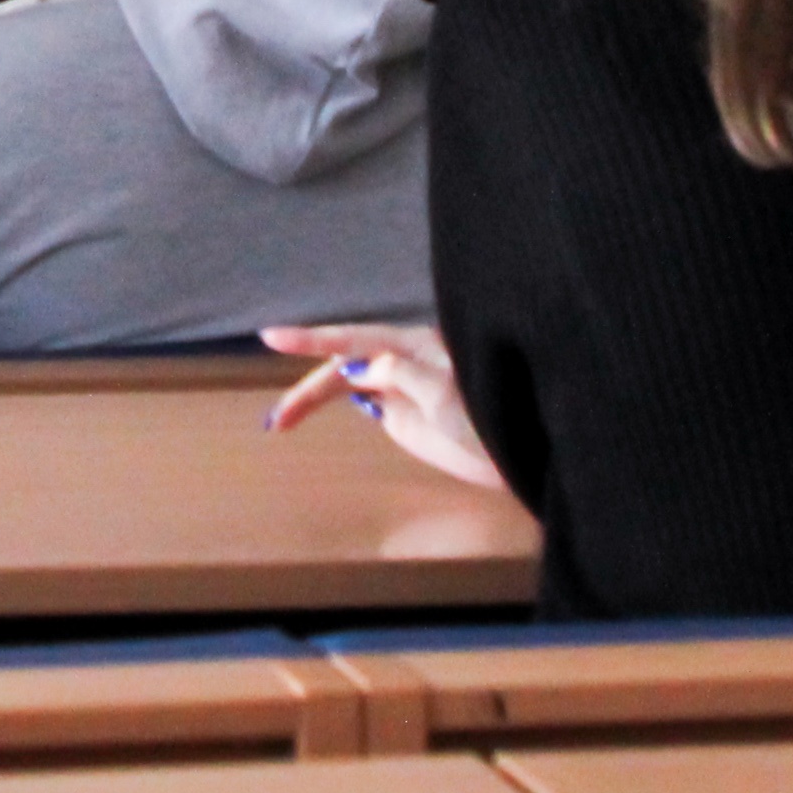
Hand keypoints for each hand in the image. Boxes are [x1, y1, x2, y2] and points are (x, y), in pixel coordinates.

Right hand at [262, 321, 500, 486]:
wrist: (522, 455)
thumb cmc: (491, 418)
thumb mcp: (445, 395)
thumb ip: (400, 373)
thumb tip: (358, 368)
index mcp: (413, 347)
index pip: (354, 340)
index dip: (312, 339)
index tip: (270, 337)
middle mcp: (402, 361)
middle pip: (342, 366)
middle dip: (307, 388)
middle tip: (277, 420)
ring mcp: (401, 387)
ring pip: (344, 383)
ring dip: (310, 397)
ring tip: (280, 422)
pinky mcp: (402, 415)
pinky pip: (357, 400)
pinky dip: (327, 402)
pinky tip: (306, 412)